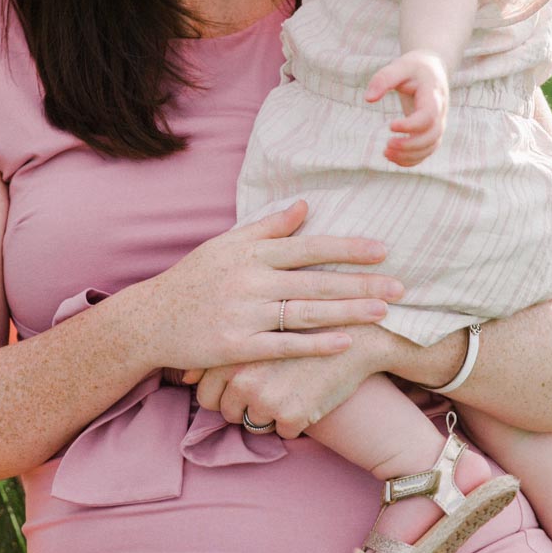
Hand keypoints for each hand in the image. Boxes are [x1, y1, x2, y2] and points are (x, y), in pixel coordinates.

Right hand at [143, 199, 401, 375]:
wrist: (150, 320)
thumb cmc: (192, 280)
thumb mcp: (225, 245)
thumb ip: (267, 227)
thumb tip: (305, 206)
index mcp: (250, 253)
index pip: (308, 248)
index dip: (347, 249)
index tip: (382, 250)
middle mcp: (249, 281)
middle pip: (315, 281)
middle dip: (361, 283)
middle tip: (400, 285)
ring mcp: (243, 314)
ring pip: (306, 312)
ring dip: (348, 312)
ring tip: (382, 311)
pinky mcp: (236, 346)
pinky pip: (283, 345)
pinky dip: (315, 345)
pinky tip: (344, 343)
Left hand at [195, 327, 387, 436]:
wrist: (359, 334)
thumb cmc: (304, 327)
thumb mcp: (256, 327)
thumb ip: (216, 350)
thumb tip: (182, 378)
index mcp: (230, 353)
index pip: (204, 393)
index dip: (222, 393)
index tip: (244, 382)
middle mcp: (242, 377)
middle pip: (227, 412)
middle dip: (244, 406)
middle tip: (270, 387)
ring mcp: (267, 398)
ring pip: (253, 424)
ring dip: (269, 414)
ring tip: (291, 386)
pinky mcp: (292, 415)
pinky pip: (282, 432)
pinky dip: (294, 420)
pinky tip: (309, 393)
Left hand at [365, 50, 448, 166]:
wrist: (432, 69)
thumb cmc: (414, 67)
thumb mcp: (399, 66)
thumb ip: (383, 79)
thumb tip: (368, 99)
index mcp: (433, 95)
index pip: (428, 116)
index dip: (411, 125)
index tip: (390, 126)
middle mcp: (440, 112)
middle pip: (432, 136)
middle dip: (410, 145)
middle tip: (387, 145)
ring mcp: (438, 124)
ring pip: (430, 147)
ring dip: (409, 155)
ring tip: (386, 153)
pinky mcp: (432, 132)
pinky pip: (426, 152)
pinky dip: (412, 159)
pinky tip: (393, 157)